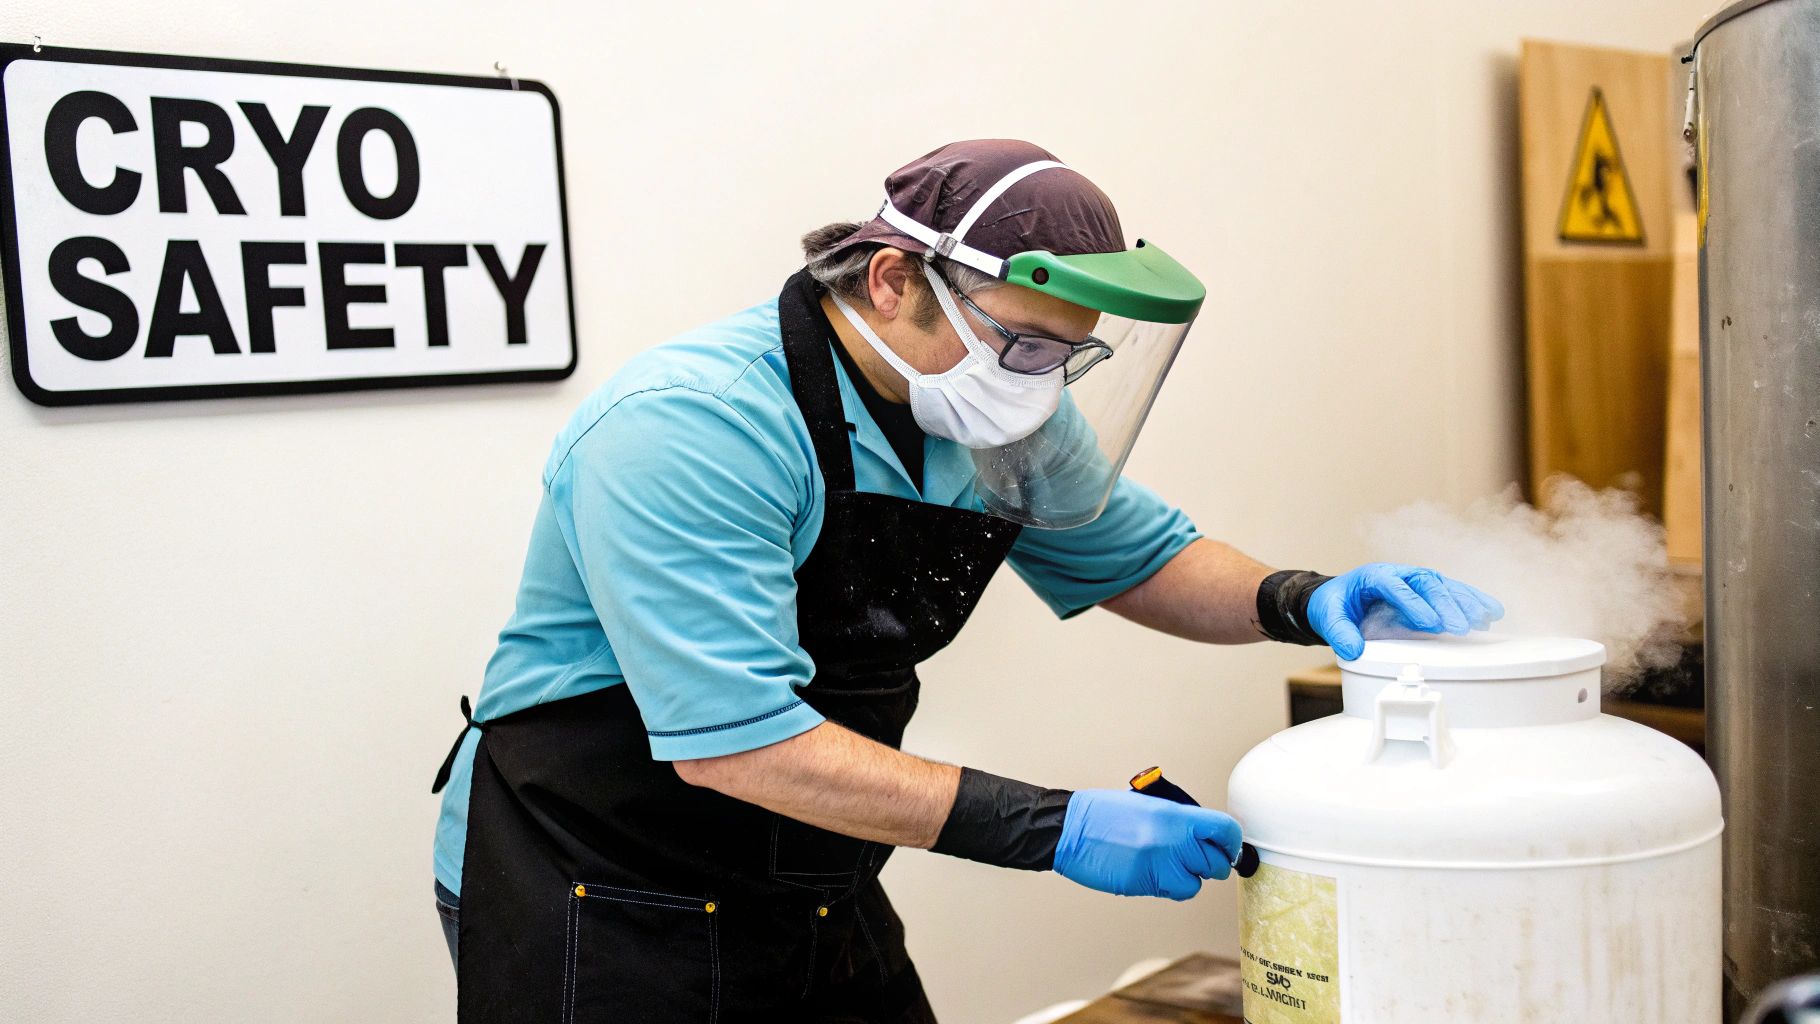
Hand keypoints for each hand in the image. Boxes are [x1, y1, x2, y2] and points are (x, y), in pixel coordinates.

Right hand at [1051, 789, 1241, 899]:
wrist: (1069, 829)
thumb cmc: (1104, 813)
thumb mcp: (1149, 804)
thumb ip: (1180, 820)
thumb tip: (1206, 837)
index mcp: (1174, 815)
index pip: (1225, 831)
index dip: (1231, 842)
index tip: (1228, 847)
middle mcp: (1171, 841)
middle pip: (1216, 863)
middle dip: (1210, 863)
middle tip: (1195, 857)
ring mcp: (1158, 865)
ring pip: (1197, 883)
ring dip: (1188, 877)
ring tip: (1168, 864)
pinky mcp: (1144, 884)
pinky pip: (1173, 892)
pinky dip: (1170, 887)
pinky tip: (1154, 874)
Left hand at [1308, 563, 1503, 660]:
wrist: (1337, 598)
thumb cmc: (1335, 605)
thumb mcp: (1329, 619)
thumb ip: (1339, 633)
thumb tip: (1352, 650)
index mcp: (1374, 576)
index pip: (1396, 586)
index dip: (1414, 604)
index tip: (1430, 623)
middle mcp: (1399, 574)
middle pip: (1426, 584)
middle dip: (1446, 604)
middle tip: (1461, 627)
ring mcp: (1415, 581)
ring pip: (1444, 586)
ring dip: (1467, 601)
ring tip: (1487, 616)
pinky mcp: (1426, 592)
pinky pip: (1451, 593)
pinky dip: (1471, 602)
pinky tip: (1490, 613)